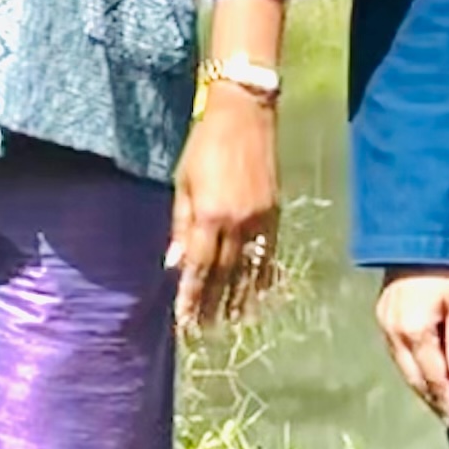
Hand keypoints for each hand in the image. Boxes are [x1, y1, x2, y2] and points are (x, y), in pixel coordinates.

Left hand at [168, 84, 280, 330]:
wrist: (245, 119)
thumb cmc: (204, 146)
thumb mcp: (182, 182)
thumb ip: (179, 224)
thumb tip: (173, 262)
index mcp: (208, 214)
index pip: (197, 266)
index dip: (190, 295)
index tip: (184, 319)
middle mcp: (236, 223)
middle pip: (223, 274)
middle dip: (211, 304)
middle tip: (203, 330)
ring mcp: (260, 220)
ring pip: (248, 269)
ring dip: (238, 298)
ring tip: (230, 323)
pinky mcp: (275, 214)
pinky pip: (269, 255)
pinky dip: (263, 278)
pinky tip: (258, 295)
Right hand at [377, 267, 448, 425]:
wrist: (416, 236)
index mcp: (414, 331)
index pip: (433, 377)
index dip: (446, 400)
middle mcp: (393, 332)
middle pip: (414, 377)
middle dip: (432, 399)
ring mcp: (383, 323)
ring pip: (402, 366)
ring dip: (420, 385)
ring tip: (438, 401)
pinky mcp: (381, 315)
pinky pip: (395, 351)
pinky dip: (410, 367)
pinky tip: (422, 372)